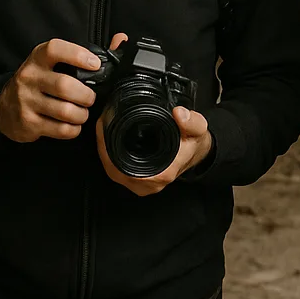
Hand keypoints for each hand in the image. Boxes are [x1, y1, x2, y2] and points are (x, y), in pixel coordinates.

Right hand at [0, 39, 99, 142]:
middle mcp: (29, 77)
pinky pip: (59, 129)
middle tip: (91, 98)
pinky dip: (73, 129)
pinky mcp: (27, 123)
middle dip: (86, 95)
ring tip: (83, 112)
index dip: (78, 55)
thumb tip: (120, 39)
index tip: (95, 64)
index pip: (55, 50)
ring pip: (64, 111)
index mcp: (38, 58)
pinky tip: (73, 125)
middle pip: (65, 86)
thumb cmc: (38, 81)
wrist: (4, 107)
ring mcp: (26, 101)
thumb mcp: (53, 62)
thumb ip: (85, 53)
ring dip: (81, 114)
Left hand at [95, 34, 212, 196]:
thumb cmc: (195, 144)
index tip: (104, 127)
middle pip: (113, 169)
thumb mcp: (198, 129)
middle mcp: (148, 184)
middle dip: (103, 146)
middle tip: (101, 123)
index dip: (107, 148)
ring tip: (103, 128)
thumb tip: (179, 114)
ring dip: (106, 151)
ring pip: (114, 170)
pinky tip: (109, 140)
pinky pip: (118, 170)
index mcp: (160, 174)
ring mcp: (142, 184)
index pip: (122, 167)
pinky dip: (111, 156)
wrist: (198, 153)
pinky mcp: (139, 180)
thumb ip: (192, 122)